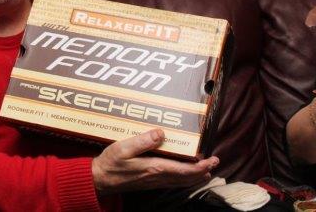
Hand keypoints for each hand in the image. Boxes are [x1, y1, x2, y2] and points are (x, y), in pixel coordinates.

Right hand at [91, 129, 218, 194]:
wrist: (99, 180)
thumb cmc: (110, 162)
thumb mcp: (123, 147)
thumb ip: (143, 140)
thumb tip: (161, 133)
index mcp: (154, 167)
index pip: (184, 170)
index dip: (201, 166)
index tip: (213, 159)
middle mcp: (157, 177)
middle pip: (186, 177)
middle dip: (203, 171)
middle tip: (215, 162)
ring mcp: (154, 182)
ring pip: (181, 182)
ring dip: (195, 176)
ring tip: (206, 170)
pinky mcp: (149, 183)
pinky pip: (172, 182)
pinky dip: (184, 179)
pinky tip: (185, 176)